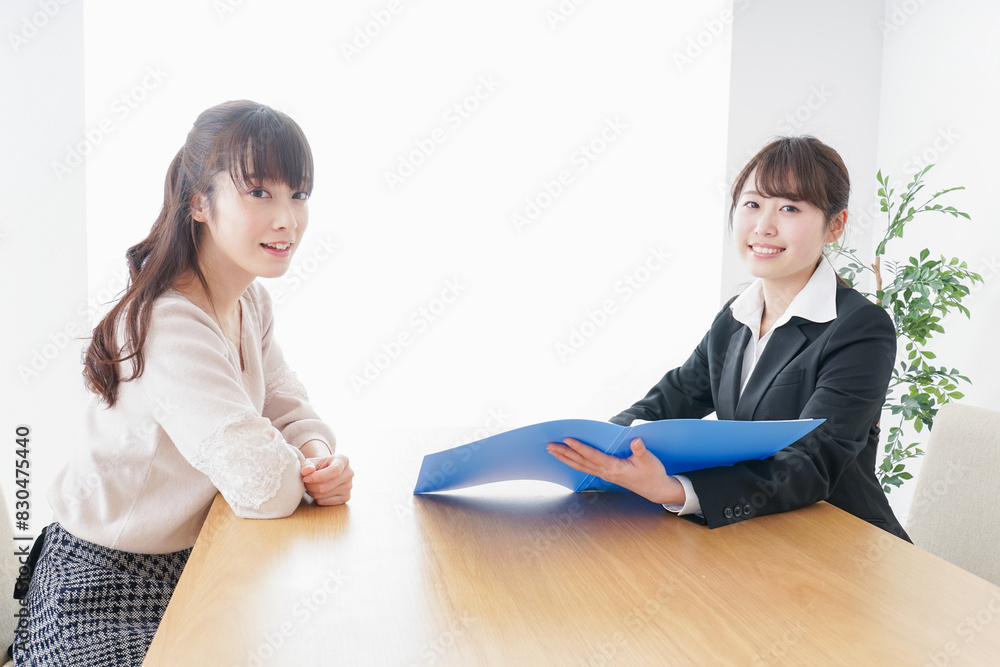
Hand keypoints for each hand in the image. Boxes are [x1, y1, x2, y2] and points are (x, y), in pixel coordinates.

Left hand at [301, 454, 352, 505]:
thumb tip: (306, 471)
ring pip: (324, 495)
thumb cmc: (319, 465)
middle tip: (305, 482)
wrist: (327, 472)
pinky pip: (326, 502)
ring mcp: (349, 486)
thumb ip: (307, 465)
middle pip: (326, 486)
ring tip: (311, 486)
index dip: (318, 477)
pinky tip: (318, 492)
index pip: (333, 471)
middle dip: (311, 486)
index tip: (305, 478)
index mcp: (343, 460)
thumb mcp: (312, 461)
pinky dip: (317, 498)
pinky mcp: (346, 497)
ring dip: (312, 492)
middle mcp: (349, 473)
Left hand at [546, 437, 684, 504]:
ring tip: (552, 451)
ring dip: (565, 458)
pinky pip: (585, 468)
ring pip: (580, 466)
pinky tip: (566, 458)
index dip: (580, 447)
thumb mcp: (649, 460)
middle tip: (549, 445)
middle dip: (564, 453)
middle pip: (581, 462)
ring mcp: (604, 475)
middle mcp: (606, 472)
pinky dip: (573, 462)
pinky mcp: (605, 475)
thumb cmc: (652, 474)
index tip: (568, 439)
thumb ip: (640, 451)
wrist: (656, 490)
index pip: (593, 456)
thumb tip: (636, 440)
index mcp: (615, 467)